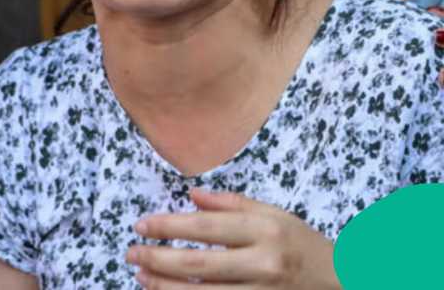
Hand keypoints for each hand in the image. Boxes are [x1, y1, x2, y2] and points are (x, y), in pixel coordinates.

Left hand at [126, 188, 339, 288]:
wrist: (344, 284)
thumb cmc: (303, 245)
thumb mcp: (275, 215)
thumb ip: (232, 204)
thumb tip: (191, 195)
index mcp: (265, 230)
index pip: (206, 226)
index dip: (169, 226)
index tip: (141, 225)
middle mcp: (264, 263)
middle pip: (198, 263)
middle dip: (157, 258)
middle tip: (131, 252)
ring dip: (164, 286)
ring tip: (141, 274)